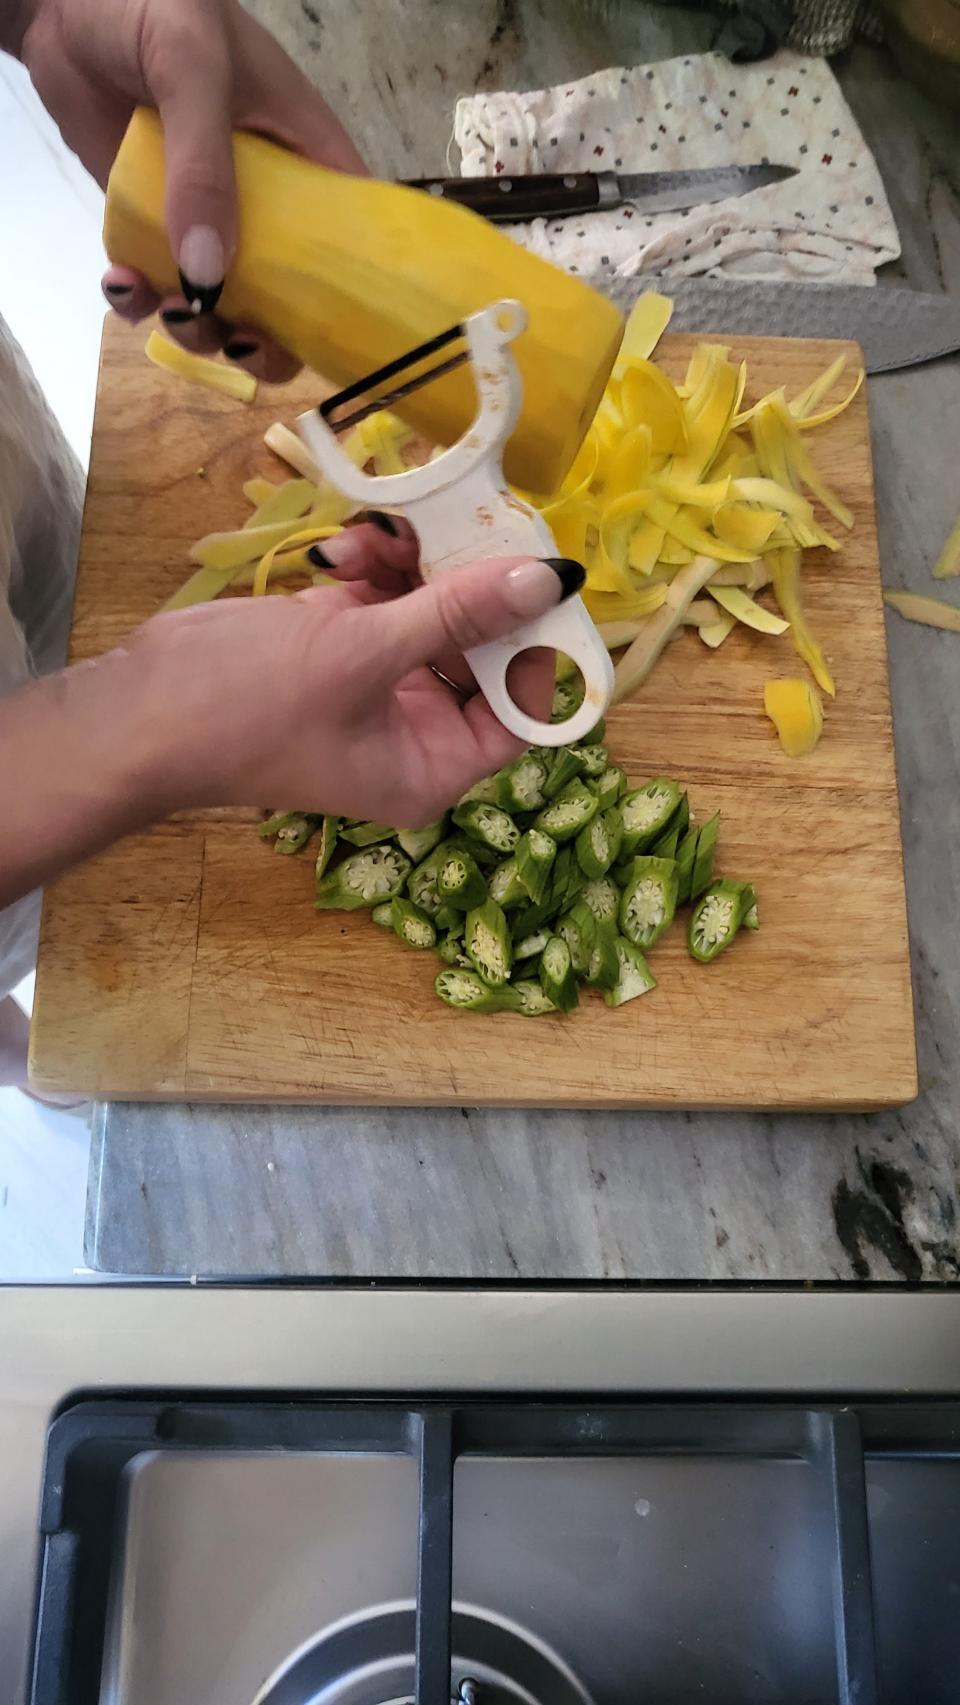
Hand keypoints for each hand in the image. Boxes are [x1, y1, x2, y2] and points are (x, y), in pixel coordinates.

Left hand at [13, 0, 364, 380]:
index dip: (345, 294)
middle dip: (264, 337)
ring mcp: (209, 217)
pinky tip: (120, 283)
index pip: (350, 239)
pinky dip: (139, 301)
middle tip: (229, 336)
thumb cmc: (156, 6)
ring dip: (197, 327)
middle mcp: (267, 200)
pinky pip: (155, 284)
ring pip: (222, 303)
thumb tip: (209, 278)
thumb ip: (204, 167)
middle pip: (290, 297)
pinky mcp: (153, 225)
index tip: (316, 332)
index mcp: (306, 156)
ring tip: (165, 306)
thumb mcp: (194, 70)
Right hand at [122, 523, 577, 827]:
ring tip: (390, 528)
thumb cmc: (249, 705)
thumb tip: (548, 581)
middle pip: (480, 651)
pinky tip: (349, 543)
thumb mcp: (363, 653)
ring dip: (415, 563)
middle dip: (470, 586)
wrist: (138, 708)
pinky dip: (375, 565)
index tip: (545, 575)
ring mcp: (377, 687)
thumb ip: (456, 613)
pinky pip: (384, 598)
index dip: (540, 646)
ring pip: (432, 612)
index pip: (521, 711)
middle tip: (474, 520)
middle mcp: (415, 732)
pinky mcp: (341, 646)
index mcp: (433, 766)